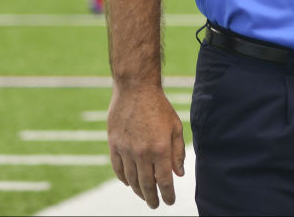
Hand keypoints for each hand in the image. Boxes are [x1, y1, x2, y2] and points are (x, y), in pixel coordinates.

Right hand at [107, 84, 185, 208]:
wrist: (136, 89)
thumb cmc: (160, 107)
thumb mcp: (175, 127)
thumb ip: (178, 152)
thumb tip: (179, 174)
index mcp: (161, 149)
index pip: (164, 181)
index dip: (167, 195)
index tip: (170, 202)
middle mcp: (143, 153)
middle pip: (147, 185)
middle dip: (152, 198)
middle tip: (155, 205)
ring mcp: (126, 150)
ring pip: (131, 180)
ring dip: (138, 191)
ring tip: (144, 195)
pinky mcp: (114, 145)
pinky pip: (118, 169)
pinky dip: (124, 179)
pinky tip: (129, 183)